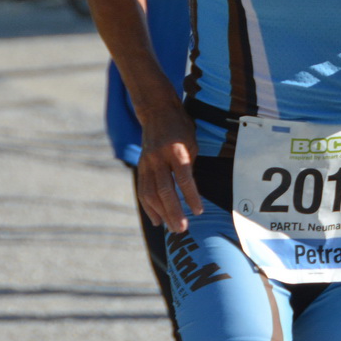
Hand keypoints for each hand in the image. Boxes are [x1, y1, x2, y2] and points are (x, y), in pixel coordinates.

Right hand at [136, 104, 202, 232]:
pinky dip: (149, 207)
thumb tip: (190, 191)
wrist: (156, 111)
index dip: (191, 196)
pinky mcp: (141, 167)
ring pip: (151, 194)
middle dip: (174, 211)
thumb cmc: (180, 127)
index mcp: (175, 150)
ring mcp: (147, 163)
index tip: (199, 211)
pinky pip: (143, 191)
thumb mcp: (191, 141)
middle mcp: (158, 158)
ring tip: (173, 228)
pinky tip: (157, 220)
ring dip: (161, 214)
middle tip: (183, 228)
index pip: (184, 178)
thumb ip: (190, 164)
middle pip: (164, 190)